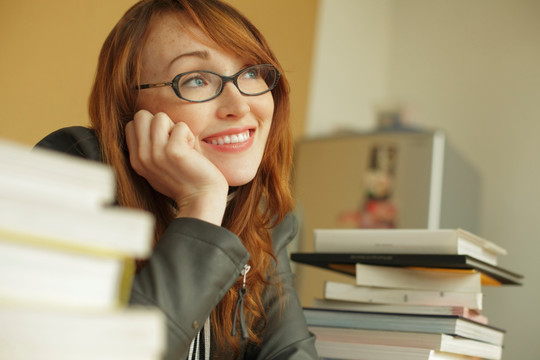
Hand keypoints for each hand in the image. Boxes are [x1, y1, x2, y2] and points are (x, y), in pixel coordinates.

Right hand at [125, 110, 228, 224]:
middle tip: (173, 141)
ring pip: (160, 117)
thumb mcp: (155, 168)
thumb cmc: (183, 182)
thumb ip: (147, 149)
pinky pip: (180, 126)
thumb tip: (147, 124)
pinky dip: (189, 135)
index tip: (164, 143)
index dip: (150, 128)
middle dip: (160, 123)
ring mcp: (156, 153)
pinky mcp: (174, 151)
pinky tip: (192, 152)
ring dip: (175, 128)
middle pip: (142, 116)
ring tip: (183, 146)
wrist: (201, 199)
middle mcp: (142, 156)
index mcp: (136, 160)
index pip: (131, 125)